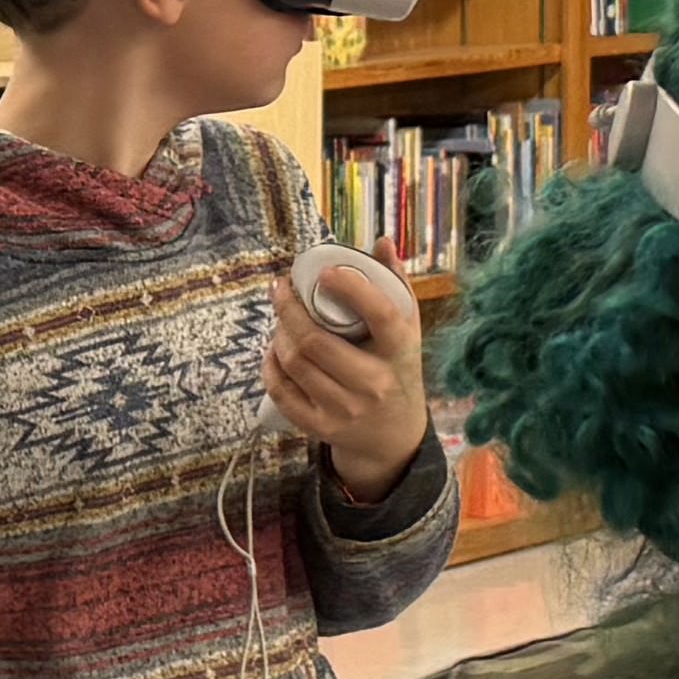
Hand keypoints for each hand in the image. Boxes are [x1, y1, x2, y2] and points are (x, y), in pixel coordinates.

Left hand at [263, 274, 433, 500]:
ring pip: (295, 363)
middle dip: (289, 309)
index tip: (324, 272)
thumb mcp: (407, 330)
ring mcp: (345, 409)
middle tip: (282, 290)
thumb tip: (381, 242)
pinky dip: (271, 366)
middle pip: (316, 341)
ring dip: (279, 334)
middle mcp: (373, 383)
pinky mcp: (321, 427)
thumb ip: (395, 285)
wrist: (394, 436)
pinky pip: (282, 392)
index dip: (350, 288)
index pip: (379, 314)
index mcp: (400, 352)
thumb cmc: (397, 369)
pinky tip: (274, 350)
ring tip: (280, 318)